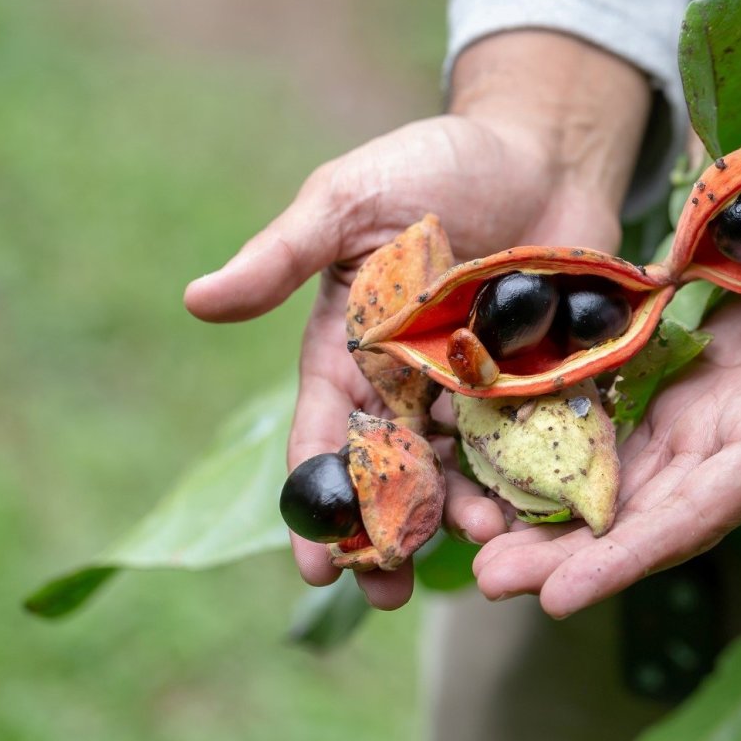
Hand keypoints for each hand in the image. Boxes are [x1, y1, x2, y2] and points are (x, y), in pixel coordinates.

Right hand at [183, 31, 650, 607]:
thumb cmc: (433, 162)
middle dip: (390, 533)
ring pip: (464, 467)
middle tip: (388, 595)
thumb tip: (197, 300)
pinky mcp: (544, 379)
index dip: (319, 496)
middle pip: (394, 470)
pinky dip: (535, 477)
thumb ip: (285, 255)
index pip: (327, 433)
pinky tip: (542, 509)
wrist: (539, 146)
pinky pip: (535, 439)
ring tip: (484, 546)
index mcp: (353, 346)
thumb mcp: (350, 200)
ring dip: (466, 512)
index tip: (315, 563)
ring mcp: (479, 385)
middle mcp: (411, 379)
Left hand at [472, 182, 740, 616]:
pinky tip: (516, 464)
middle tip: (486, 580)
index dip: (633, 556)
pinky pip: (623, 427)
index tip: (562, 597)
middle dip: (569, 554)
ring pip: (625, 480)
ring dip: (555, 515)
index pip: (704, 510)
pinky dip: (571, 452)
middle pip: (646, 513)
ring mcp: (713, 414)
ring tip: (482, 542)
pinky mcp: (692, 382)